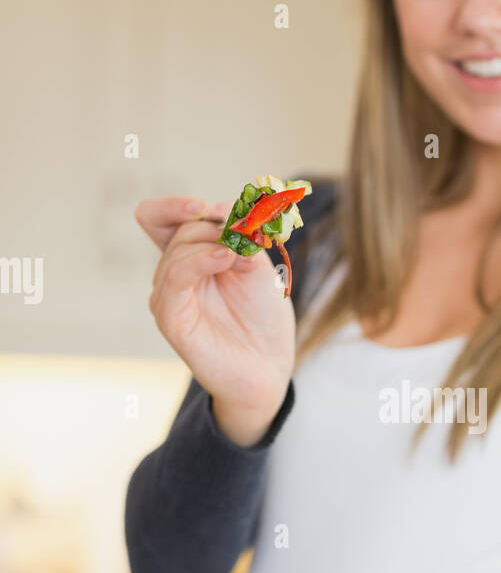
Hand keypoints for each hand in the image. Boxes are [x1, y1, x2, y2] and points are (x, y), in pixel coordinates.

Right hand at [134, 195, 295, 438]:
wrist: (269, 367)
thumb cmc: (263, 319)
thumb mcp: (257, 265)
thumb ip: (239, 235)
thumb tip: (216, 207)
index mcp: (188, 259)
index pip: (160, 218)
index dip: (177, 205)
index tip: (212, 207)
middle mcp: (172, 275)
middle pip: (179, 228)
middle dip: (218, 226)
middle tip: (251, 245)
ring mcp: (168, 296)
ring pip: (180, 247)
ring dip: (219, 243)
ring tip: (247, 262)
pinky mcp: (170, 317)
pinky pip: (176, 276)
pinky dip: (202, 259)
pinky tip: (228, 259)